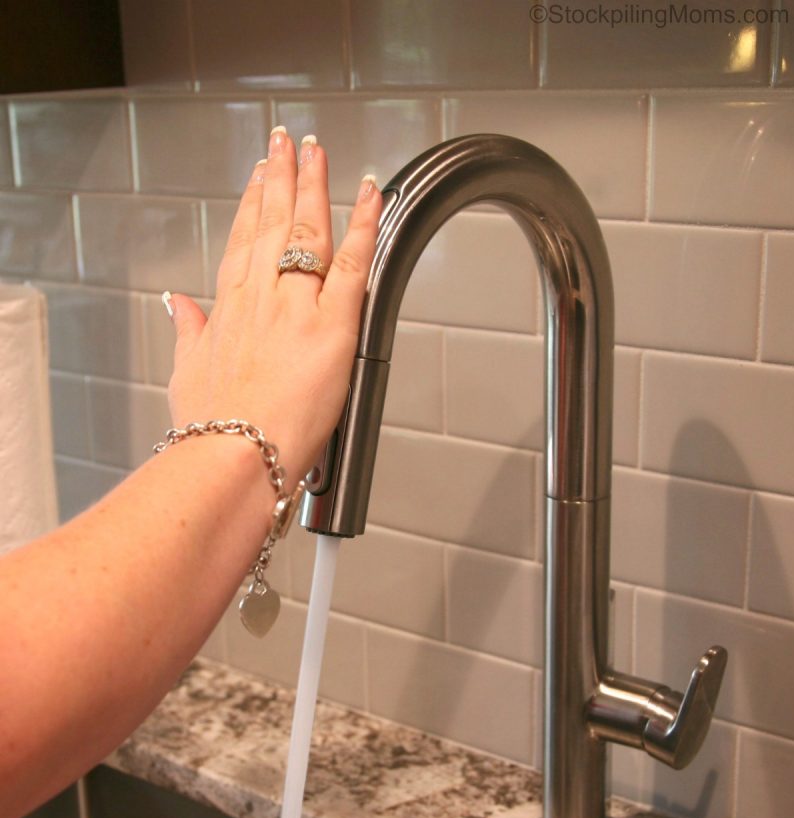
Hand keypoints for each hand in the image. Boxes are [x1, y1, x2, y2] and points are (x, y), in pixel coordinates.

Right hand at [164, 130, 381, 487]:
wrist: (233, 456)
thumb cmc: (212, 428)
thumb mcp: (186, 372)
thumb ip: (188, 331)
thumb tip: (179, 304)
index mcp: (229, 308)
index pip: (241, 240)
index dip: (251, 203)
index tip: (258, 177)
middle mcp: (260, 297)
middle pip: (271, 222)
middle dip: (280, 176)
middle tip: (287, 142)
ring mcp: (297, 305)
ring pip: (307, 229)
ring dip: (313, 184)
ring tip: (317, 151)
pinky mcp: (333, 325)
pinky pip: (354, 262)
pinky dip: (364, 224)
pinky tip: (371, 194)